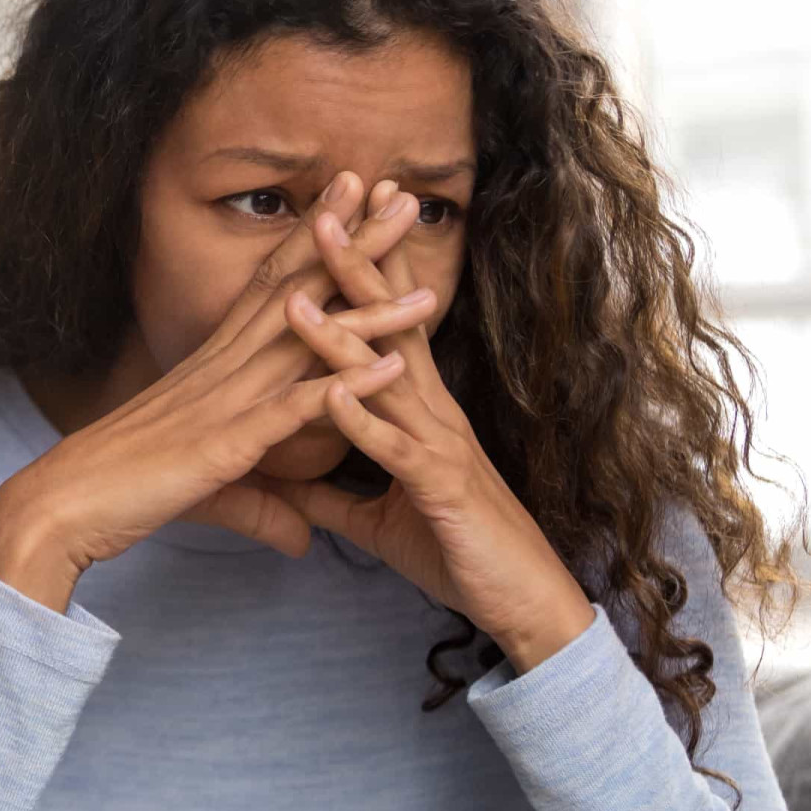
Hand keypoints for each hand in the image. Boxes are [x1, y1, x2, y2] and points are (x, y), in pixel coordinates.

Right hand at [0, 172, 433, 611]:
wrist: (63, 505)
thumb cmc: (122, 489)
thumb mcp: (209, 494)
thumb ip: (263, 508)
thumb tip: (302, 538)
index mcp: (216, 367)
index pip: (275, 288)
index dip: (315, 240)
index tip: (354, 198)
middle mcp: (223, 369)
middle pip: (299, 291)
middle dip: (352, 243)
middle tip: (401, 195)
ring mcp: (225, 402)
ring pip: (308, 342)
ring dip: (370, 311)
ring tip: (427, 286)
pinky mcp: (225, 444)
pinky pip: (294, 409)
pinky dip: (344, 386)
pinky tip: (390, 368)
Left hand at [267, 184, 593, 670]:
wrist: (523, 603)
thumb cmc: (457, 551)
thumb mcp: (378, 519)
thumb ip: (333, 494)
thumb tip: (287, 483)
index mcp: (417, 408)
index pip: (385, 324)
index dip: (362, 269)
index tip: (336, 214)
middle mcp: (433, 411)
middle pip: (389, 324)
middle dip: (357, 266)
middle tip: (324, 207)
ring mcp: (440, 444)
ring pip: (387, 377)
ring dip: (342, 337)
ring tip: (298, 297)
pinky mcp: (441, 487)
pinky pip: (396, 450)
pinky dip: (362, 422)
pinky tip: (330, 394)